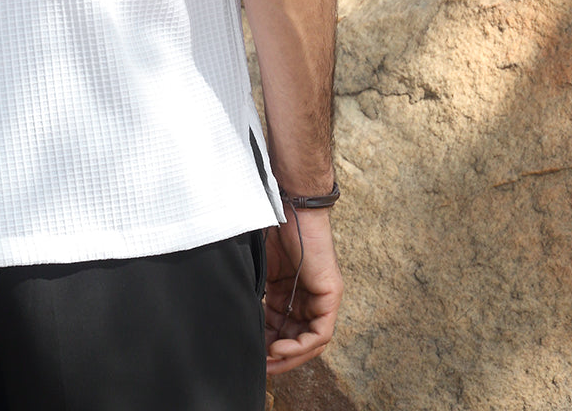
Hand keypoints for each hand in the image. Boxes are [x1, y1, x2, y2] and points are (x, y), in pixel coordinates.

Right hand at [263, 208, 342, 374]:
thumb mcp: (263, 269)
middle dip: (279, 356)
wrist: (288, 205)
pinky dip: (301, 344)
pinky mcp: (330, 295)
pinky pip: (320, 332)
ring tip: (269, 361)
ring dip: (290, 355)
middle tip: (260, 365)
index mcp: (293, 291)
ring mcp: (323, 297)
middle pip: (298, 338)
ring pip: (311, 341)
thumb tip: (240, 314)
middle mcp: (311, 298)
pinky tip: (280, 347)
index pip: (284, 328)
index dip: (269, 344)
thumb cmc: (273, 228)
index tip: (253, 354)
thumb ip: (260, 293)